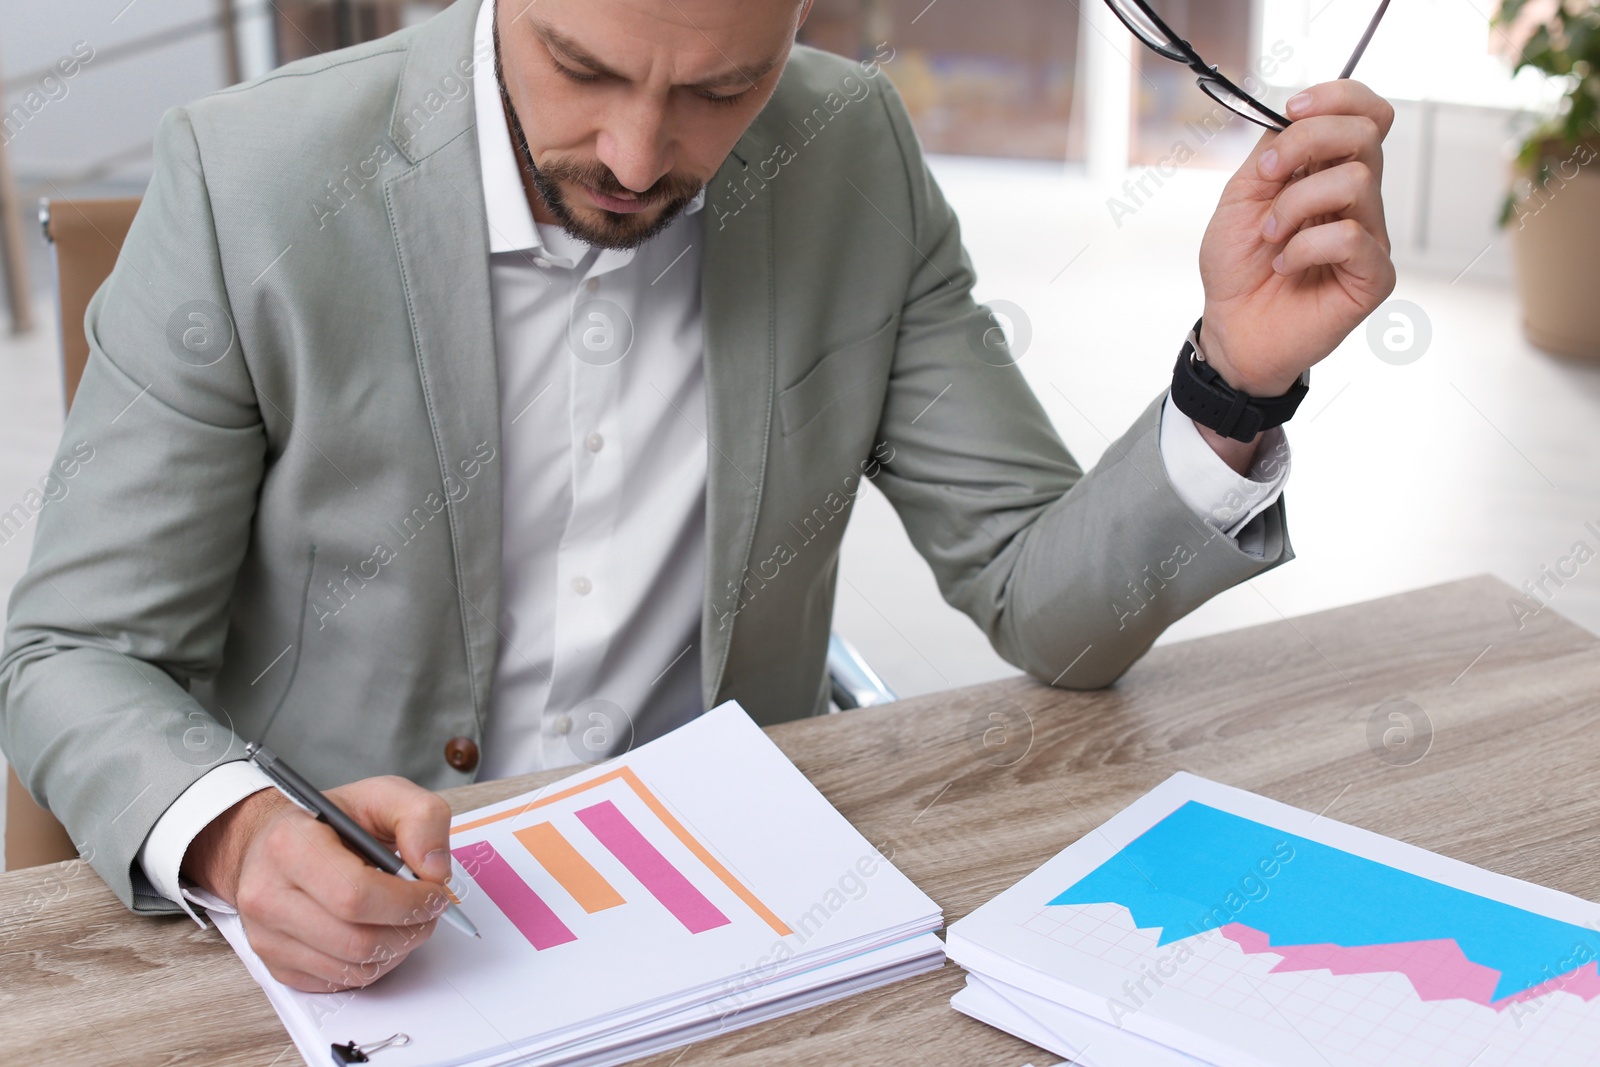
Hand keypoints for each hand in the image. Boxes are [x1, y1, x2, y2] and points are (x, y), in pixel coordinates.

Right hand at [183, 775, 454, 991]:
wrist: (270, 843)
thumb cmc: (329, 821)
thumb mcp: (382, 795)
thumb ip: (421, 817)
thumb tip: (435, 870)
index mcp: (290, 846)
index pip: (355, 895)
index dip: (408, 901)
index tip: (434, 892)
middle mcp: (267, 896)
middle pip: (357, 941)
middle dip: (409, 929)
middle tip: (428, 909)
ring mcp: (266, 938)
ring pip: (352, 969)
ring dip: (396, 949)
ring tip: (405, 919)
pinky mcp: (276, 967)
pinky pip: (340, 982)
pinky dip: (372, 964)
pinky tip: (378, 933)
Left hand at [1197, 80, 1397, 397]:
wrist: (1231, 328)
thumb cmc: (1237, 268)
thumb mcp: (1241, 198)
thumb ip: (1272, 152)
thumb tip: (1297, 113)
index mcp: (1330, 172)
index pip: (1366, 113)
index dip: (1337, 97)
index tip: (1291, 108)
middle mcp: (1359, 199)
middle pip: (1366, 133)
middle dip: (1307, 142)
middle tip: (1267, 177)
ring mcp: (1371, 236)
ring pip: (1356, 181)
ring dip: (1296, 204)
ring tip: (1270, 237)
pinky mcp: (1374, 275)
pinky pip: (1351, 237)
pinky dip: (1305, 247)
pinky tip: (1285, 266)